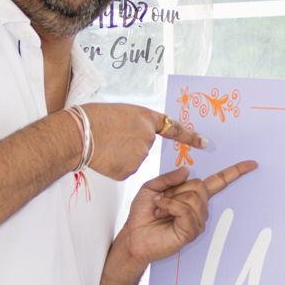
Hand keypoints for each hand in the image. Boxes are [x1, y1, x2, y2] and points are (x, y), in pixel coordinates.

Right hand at [79, 103, 207, 181]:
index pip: (174, 128)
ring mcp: (140, 157)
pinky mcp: (129, 171)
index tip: (204, 143)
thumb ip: (135, 124)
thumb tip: (138, 136)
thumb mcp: (121, 112)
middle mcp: (147, 139)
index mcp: (146, 119)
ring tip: (105, 145)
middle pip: (144, 146)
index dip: (190, 136)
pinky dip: (115, 165)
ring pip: (134, 159)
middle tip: (112, 137)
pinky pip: (125, 169)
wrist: (80, 135)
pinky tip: (105, 157)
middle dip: (130, 144)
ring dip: (122, 155)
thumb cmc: (95, 119)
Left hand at [114, 159, 257, 266]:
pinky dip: (171, 207)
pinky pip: (186, 211)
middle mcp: (199, 209)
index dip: (234, 172)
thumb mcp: (151, 188)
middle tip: (161, 200)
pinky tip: (161, 212)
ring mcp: (197, 221)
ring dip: (171, 200)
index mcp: (192, 196)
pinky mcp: (191, 232)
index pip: (218, 182)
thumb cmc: (142, 215)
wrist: (134, 237)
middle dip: (177, 189)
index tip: (251, 164)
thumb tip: (188, 170)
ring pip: (193, 198)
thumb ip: (169, 178)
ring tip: (160, 209)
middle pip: (200, 186)